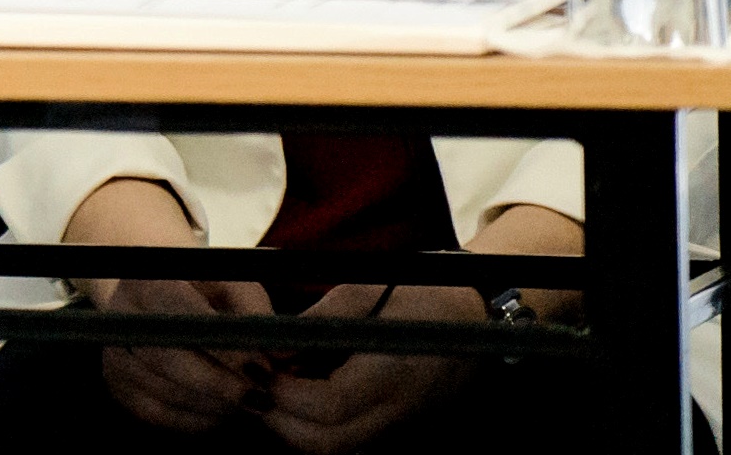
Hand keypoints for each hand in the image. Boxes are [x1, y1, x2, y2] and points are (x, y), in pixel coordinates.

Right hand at [65, 178, 275, 432]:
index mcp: (149, 278)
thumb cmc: (209, 290)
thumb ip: (257, 315)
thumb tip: (283, 353)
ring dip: (212, 404)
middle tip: (261, 398)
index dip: (223, 346)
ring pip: (163, 390)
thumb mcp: (235, 285)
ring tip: (247, 403)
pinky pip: (156, 413)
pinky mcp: (117, 384)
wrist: (162, 294)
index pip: (182, 314)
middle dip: (220, 384)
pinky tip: (221, 412)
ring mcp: (114, 352)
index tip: (263, 370)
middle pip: (168, 358)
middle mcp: (121, 314)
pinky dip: (194, 418)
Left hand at [252, 202, 580, 452]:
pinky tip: (299, 398)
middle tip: (255, 387)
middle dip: (281, 420)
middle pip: (326, 441)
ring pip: (334, 447)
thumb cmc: (422, 299)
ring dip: (294, 428)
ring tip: (271, 391)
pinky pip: (347, 441)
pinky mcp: (393, 427)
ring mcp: (396, 425)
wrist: (475, 320)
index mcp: (392, 374)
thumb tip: (274, 342)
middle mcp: (395, 410)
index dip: (286, 393)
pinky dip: (315, 428)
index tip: (261, 370)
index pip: (329, 405)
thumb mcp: (368, 292)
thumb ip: (320, 320)